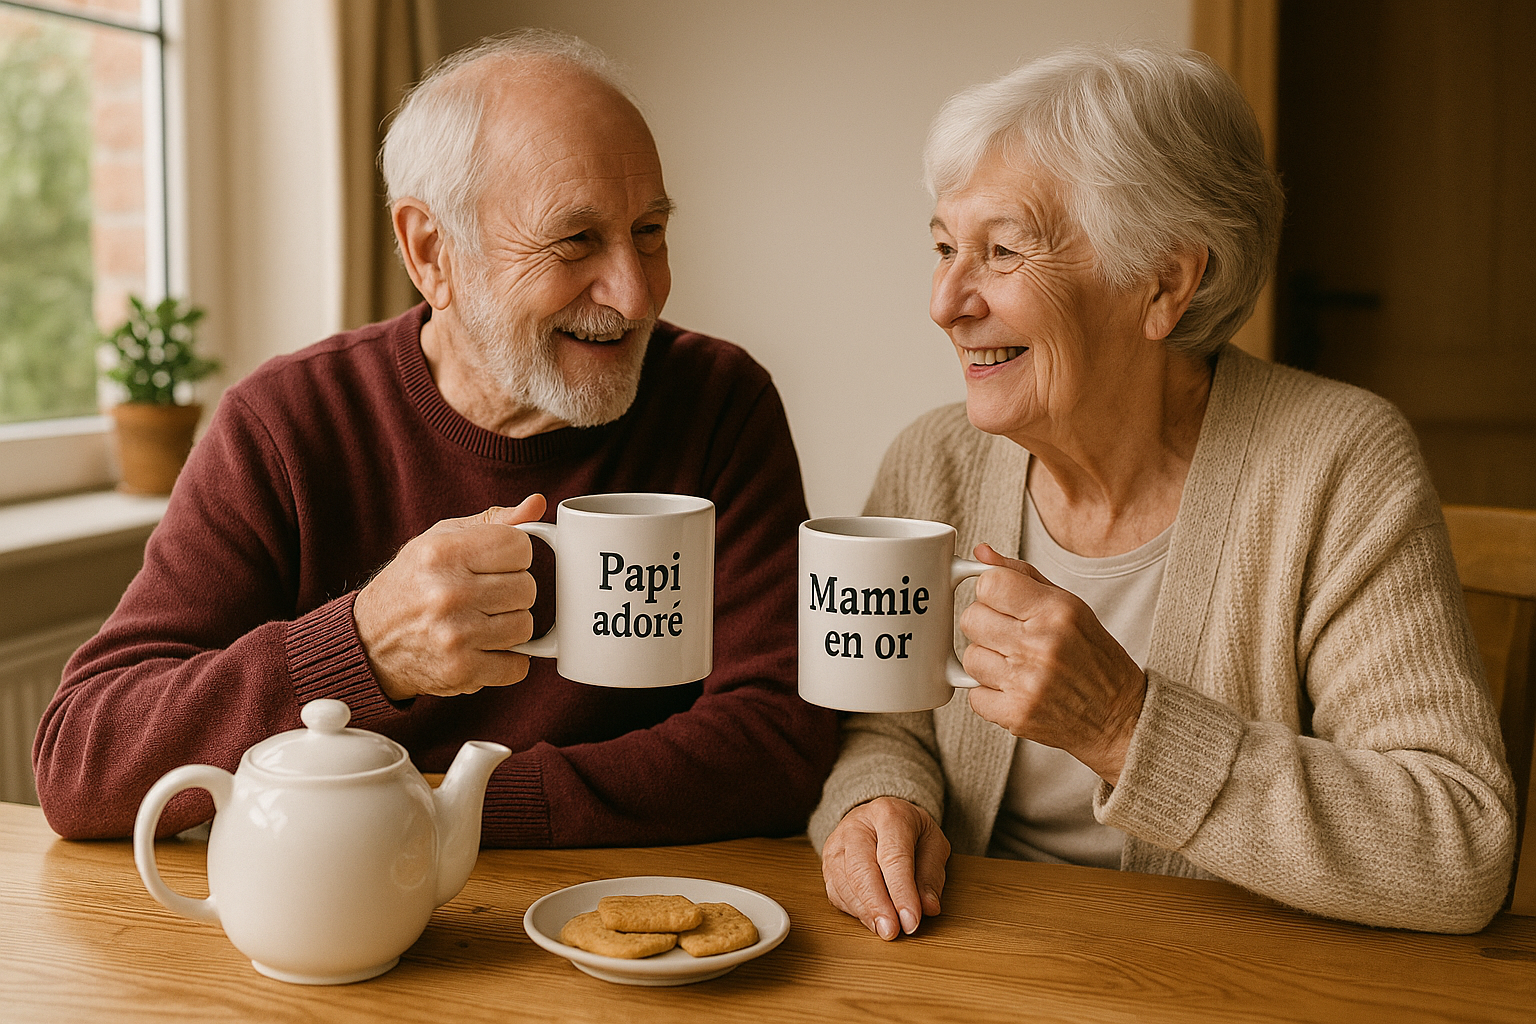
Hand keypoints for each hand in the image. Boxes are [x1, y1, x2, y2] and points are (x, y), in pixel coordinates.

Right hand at [354, 494, 546, 700]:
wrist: (370, 640)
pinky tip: (482, 648)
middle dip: (511, 591)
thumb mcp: (442, 540)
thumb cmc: (413, 583)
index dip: (514, 556)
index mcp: (443, 553)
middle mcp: (447, 593)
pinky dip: (506, 660)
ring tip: (480, 621)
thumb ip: (494, 522)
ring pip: (526, 626)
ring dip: (509, 626)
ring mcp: (455, 635)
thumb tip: (537, 503)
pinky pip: (518, 666)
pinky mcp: (461, 671)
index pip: (520, 547)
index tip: (495, 564)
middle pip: (527, 588)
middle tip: (484, 596)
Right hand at [821, 797, 949, 939]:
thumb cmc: (909, 831)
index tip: (911, 921)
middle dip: (877, 905)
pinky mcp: (827, 862)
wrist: (879, 817)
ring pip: (845, 883)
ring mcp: (837, 844)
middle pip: (861, 869)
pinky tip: (872, 920)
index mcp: (888, 815)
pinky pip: (836, 892)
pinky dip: (854, 911)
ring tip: (885, 930)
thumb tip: (928, 907)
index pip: (893, 857)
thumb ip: (931, 875)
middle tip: (892, 932)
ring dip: (865, 912)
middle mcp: (856, 826)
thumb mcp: (933, 844)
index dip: (902, 892)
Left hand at [960, 543, 1146, 783]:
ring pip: (969, 657)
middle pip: (971, 619)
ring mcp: (1027, 683)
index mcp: (1057, 611)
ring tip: (1017, 665)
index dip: (990, 591)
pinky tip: (1015, 689)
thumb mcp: (1069, 606)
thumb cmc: (1093, 656)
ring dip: (988, 661)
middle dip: (986, 625)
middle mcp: (1041, 645)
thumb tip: (980, 552)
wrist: (1119, 716)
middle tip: (1012, 636)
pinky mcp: (1017, 714)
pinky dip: (989, 694)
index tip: (1003, 601)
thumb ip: (1022, 576)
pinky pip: (974, 695)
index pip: (989, 584)